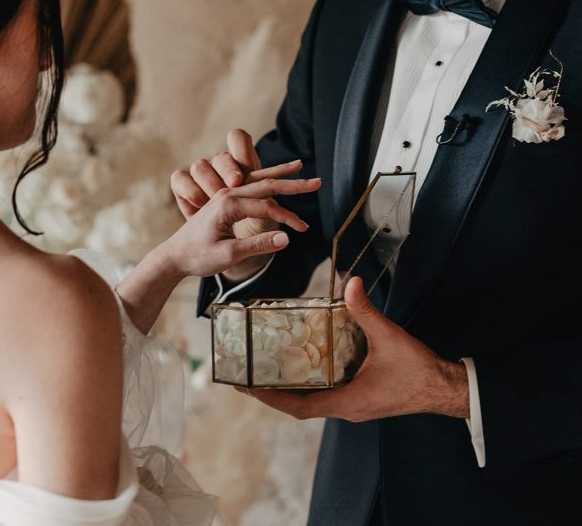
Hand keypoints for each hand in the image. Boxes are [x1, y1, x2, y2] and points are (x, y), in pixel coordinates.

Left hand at [170, 129, 295, 280]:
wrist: (175, 256)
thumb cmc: (198, 257)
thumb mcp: (227, 256)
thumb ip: (256, 246)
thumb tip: (286, 238)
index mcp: (226, 205)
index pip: (266, 206)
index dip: (287, 218)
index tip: (302, 229)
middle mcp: (227, 195)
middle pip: (265, 185)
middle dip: (293, 184)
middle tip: (318, 182)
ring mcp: (226, 196)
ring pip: (259, 181)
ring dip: (281, 175)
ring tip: (302, 167)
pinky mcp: (226, 201)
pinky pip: (251, 187)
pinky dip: (268, 179)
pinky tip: (279, 174)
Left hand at [238, 277, 469, 421]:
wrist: (445, 389)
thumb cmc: (419, 370)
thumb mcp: (390, 337)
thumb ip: (367, 311)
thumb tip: (350, 283)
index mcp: (347, 402)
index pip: (299, 407)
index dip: (272, 398)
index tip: (249, 387)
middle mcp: (346, 409)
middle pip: (299, 406)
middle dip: (273, 393)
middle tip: (248, 377)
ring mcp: (352, 406)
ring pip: (312, 402)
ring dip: (289, 390)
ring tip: (267, 371)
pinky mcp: (360, 400)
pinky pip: (326, 395)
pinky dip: (309, 385)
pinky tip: (303, 367)